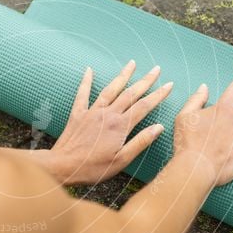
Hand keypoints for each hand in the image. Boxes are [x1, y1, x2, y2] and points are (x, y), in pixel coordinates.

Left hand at [49, 60, 172, 184]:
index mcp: (120, 126)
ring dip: (123, 75)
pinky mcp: (78, 114)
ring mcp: (92, 112)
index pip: (144, 106)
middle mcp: (108, 114)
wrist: (63, 166)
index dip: (158, 95)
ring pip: (111, 89)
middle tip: (156, 69)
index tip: (169, 85)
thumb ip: (140, 142)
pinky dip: (86, 81)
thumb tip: (159, 127)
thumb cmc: (93, 168)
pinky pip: (83, 94)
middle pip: (130, 93)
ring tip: (132, 63)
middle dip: (145, 80)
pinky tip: (89, 70)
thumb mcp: (121, 161)